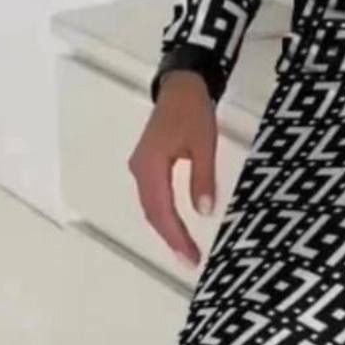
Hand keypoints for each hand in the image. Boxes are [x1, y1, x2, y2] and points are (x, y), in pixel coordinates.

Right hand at [127, 70, 216, 266]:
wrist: (181, 84)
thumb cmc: (193, 110)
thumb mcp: (204, 144)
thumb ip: (202, 178)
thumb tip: (204, 211)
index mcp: (151, 166)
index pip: (161, 210)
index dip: (175, 236)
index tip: (190, 257)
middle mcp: (140, 170)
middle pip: (153, 212)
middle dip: (170, 238)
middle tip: (190, 261)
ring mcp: (141, 167)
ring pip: (152, 206)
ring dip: (167, 228)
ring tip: (185, 250)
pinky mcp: (148, 164)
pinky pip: (154, 196)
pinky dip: (164, 214)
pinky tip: (176, 226)